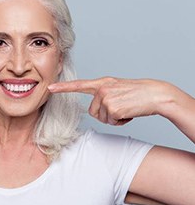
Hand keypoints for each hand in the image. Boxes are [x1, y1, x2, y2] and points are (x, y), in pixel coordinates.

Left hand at [48, 77, 173, 125]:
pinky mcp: (112, 107)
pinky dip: (121, 121)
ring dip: (114, 118)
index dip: (63, 88)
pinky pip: (111, 122)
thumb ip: (104, 94)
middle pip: (92, 111)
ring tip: (126, 108)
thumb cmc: (137, 93)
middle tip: (120, 108)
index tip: (50, 88)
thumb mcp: (117, 89)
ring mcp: (106, 97)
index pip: (79, 85)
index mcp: (102, 83)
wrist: (155, 94)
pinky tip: (129, 112)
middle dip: (105, 114)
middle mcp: (102, 88)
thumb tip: (95, 109)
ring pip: (102, 118)